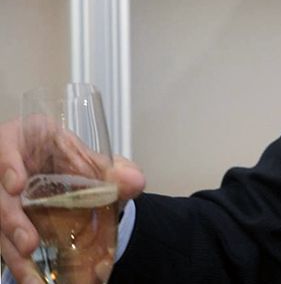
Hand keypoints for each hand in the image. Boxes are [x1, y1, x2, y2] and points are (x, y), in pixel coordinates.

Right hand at [0, 118, 145, 282]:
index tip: (17, 186)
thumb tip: (135, 182)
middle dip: (10, 222)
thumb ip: (105, 168)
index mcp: (17, 142)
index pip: (5, 149)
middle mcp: (1, 171)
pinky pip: (4, 242)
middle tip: (28, 244)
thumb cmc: (57, 154)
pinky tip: (31, 279)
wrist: (51, 166)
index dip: (7, 166)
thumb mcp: (79, 154)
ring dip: (13, 250)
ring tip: (30, 276)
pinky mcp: (1, 222)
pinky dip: (18, 263)